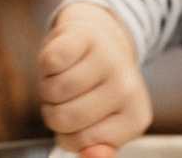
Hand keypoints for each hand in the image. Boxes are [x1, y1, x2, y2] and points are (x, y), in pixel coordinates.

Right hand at [37, 2, 151, 154]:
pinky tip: (61, 60)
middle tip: (68, 99)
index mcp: (135, 118)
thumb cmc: (97, 87)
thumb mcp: (103, 124)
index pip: (82, 142)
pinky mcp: (86, 36)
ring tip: (64, 78)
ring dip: (48, 88)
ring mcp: (108, 59)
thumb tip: (90, 157)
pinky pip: (49, 63)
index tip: (78, 121)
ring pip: (54, 91)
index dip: (68, 135)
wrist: (100, 39)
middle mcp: (127, 88)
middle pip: (65, 117)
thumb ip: (95, 146)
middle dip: (54, 112)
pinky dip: (46, 65)